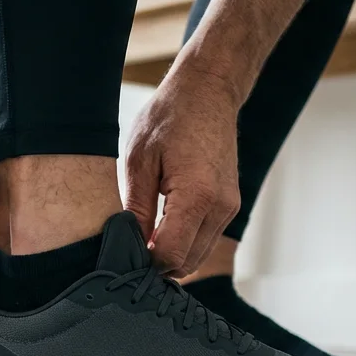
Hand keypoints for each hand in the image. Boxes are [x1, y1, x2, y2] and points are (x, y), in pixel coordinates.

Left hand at [123, 73, 241, 277]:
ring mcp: (230, 207)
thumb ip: (136, 209)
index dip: (144, 264)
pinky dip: (185, 243)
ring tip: (144, 238)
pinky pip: (206, 239)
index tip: (124, 255)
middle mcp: (220, 207)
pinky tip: (162, 228)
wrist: (208, 91)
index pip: (170, 256)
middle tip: (129, 251)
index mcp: (196, 196)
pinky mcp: (231, 204)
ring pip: (198, 256)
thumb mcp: (139, 161)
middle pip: (187, 263)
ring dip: (172, 255)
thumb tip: (130, 246)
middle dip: (157, 265)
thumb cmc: (170, 118)